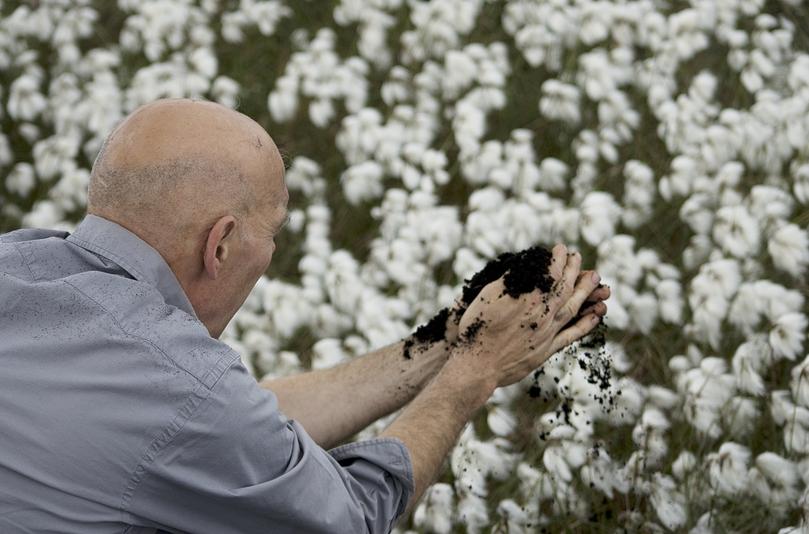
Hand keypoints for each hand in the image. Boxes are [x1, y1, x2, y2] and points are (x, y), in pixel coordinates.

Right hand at [448, 244, 605, 389]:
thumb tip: (524, 267)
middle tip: (578, 257)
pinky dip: (586, 323)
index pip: (550, 271)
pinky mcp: (547, 349)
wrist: (477, 364)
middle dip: (574, 269)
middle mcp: (542, 312)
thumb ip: (509, 281)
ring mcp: (547, 331)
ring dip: (586, 291)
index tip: (562, 249)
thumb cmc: (477, 328)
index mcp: (528, 296)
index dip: (558, 258)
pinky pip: (572, 334)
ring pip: (573, 306)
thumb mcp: (488, 296)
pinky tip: (597, 314)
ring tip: (596, 278)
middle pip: (565, 286)